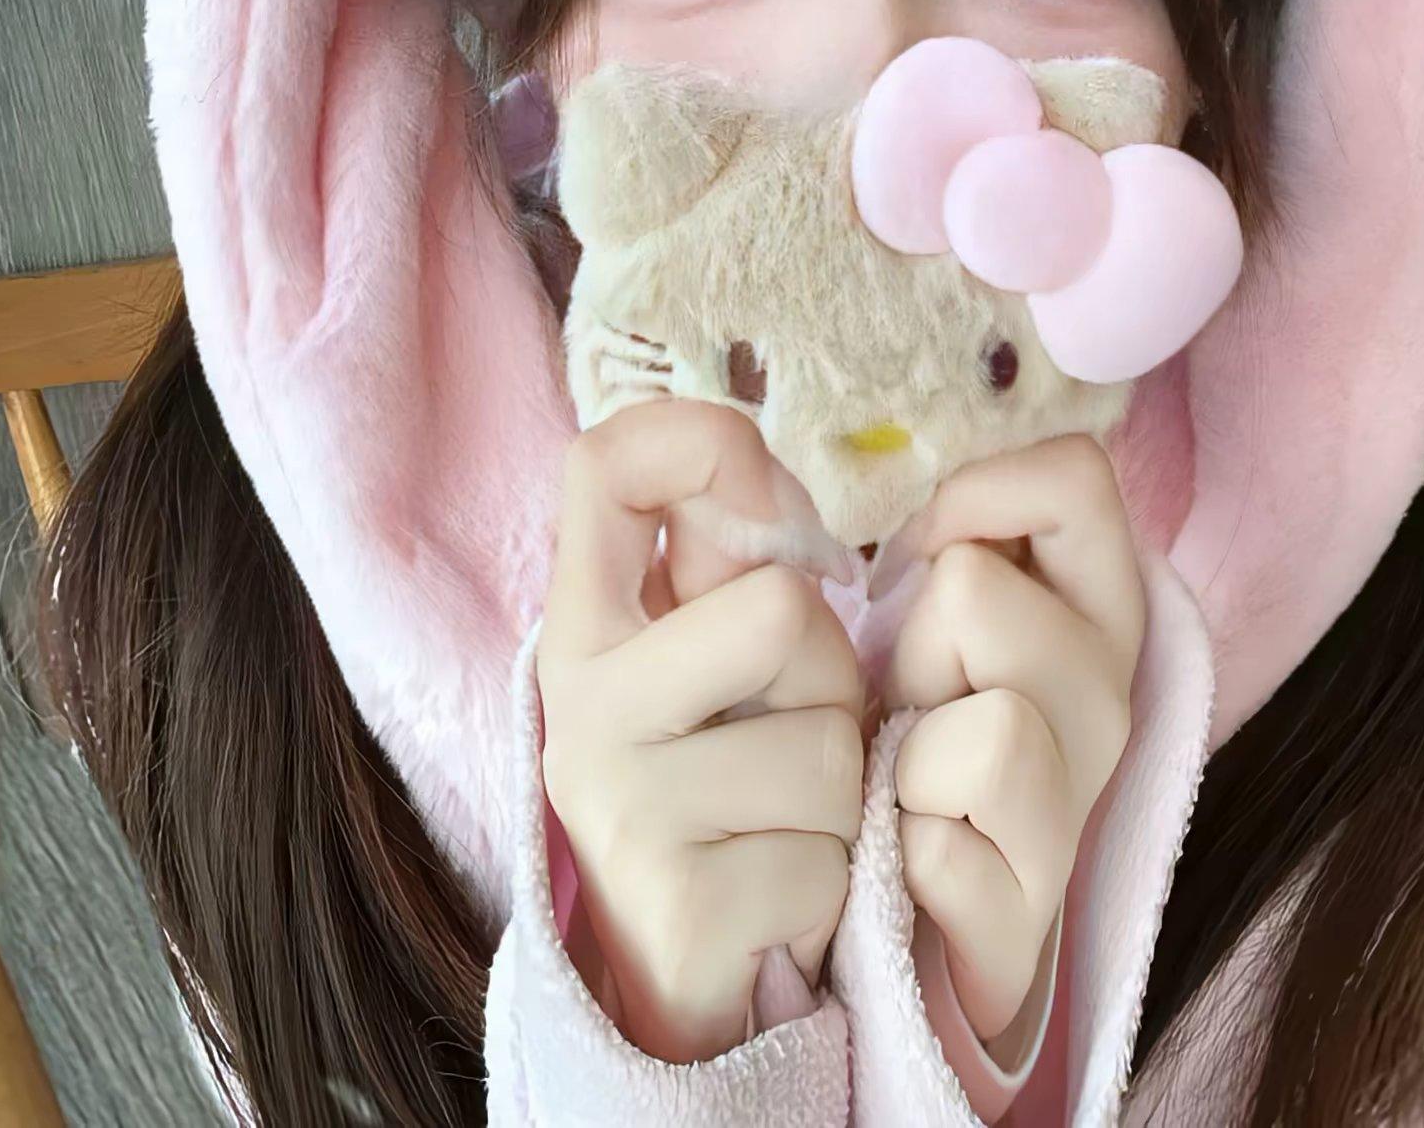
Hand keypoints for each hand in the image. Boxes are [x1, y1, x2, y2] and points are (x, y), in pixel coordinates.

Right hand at [537, 400, 865, 1063]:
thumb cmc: (727, 786)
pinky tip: (781, 889)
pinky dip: (835, 872)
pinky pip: (828, 846)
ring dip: (842, 786)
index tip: (769, 503)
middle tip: (788, 734)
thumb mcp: (717, 662)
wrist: (688, 980)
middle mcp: (582, 701)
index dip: (700, 442)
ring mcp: (620, 803)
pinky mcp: (678, 902)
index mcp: (586, 623)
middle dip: (829, 677)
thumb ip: (731, 567)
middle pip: (783, 607)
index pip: (603, 464)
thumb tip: (767, 482)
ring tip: (786, 817)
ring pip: (827, 739)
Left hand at [880, 435, 1145, 1042]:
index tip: (928, 557)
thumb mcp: (933, 616)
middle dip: (914, 639)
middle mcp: (1108, 695)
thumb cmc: (914, 731)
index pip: (1078, 476)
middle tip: (915, 698)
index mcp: (1095, 606)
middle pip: (975, 590)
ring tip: (909, 777)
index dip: (978, 496)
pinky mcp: (1026, 914)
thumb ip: (946, 543)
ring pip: (983, 727)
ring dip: (908, 753)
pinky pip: (941, 852)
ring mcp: (1076, 807)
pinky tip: (909, 855)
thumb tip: (922, 518)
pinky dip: (901, 849)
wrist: (916, 909)